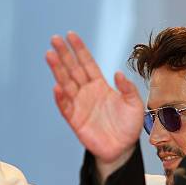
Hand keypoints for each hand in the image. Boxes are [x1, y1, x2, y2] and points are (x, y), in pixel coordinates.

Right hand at [46, 32, 143, 167]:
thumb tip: (118, 73)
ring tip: (50, 55)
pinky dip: (61, 97)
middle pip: (73, 69)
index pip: (87, 63)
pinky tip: (57, 86)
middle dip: (64, 54)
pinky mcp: (75, 120)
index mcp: (100, 85)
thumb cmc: (129, 126)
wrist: (123, 149)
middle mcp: (87, 92)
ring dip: (58, 70)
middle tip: (54, 39)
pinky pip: (65, 106)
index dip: (79, 49)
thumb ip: (128, 89)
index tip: (71, 35)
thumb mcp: (135, 104)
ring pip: (66, 83)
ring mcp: (79, 105)